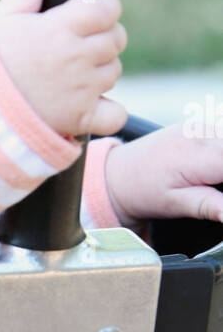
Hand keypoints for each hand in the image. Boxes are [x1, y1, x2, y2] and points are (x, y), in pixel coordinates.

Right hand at [0, 0, 128, 138]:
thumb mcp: (1, 20)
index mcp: (60, 28)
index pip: (109, 8)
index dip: (104, 7)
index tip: (92, 13)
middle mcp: (76, 57)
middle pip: (116, 39)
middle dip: (103, 38)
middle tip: (79, 45)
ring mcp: (81, 90)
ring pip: (114, 72)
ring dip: (101, 71)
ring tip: (73, 74)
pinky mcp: (80, 119)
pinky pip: (115, 114)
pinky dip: (109, 111)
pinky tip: (90, 105)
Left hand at [104, 125, 222, 228]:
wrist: (119, 174)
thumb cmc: (144, 191)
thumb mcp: (176, 204)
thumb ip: (210, 206)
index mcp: (197, 156)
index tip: (221, 192)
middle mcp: (200, 134)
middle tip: (214, 187)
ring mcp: (199, 126)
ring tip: (212, 180)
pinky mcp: (198, 125)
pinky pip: (221, 134)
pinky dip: (221, 151)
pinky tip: (212, 171)